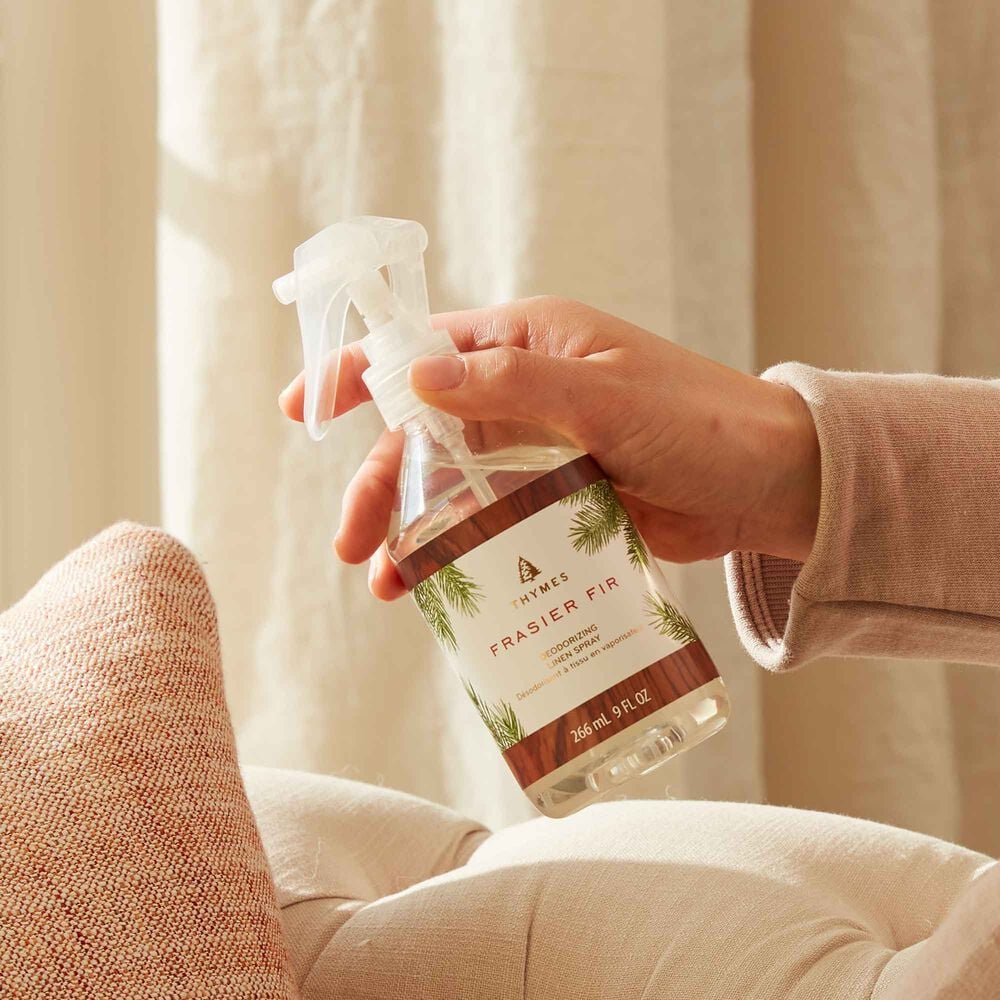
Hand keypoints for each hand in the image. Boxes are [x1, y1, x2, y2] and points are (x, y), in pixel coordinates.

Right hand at [278, 296, 819, 599]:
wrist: (769, 484)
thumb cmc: (701, 424)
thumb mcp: (606, 398)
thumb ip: (515, 386)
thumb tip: (418, 379)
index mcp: (529, 344)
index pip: (423, 348)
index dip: (358, 373)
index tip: (303, 408)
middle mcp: (524, 391)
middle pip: (424, 433)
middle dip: (382, 484)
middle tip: (354, 544)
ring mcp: (539, 449)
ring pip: (452, 484)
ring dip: (413, 527)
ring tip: (388, 582)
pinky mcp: (557, 497)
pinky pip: (491, 520)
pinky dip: (460, 548)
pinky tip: (439, 585)